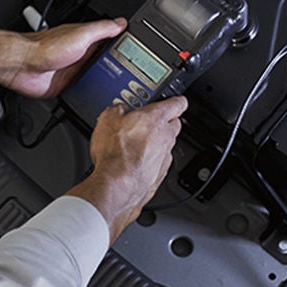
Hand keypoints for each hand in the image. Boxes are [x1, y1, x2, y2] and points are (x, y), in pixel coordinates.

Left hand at [3, 18, 126, 97]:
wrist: (24, 66)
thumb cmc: (46, 48)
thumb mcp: (81, 35)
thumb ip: (101, 29)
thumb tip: (121, 22)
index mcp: (87, 40)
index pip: (111, 41)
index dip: (125, 46)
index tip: (142, 52)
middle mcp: (82, 55)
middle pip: (107, 62)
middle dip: (121, 68)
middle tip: (138, 76)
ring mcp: (75, 71)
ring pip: (98, 77)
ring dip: (107, 82)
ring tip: (125, 89)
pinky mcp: (69, 86)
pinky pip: (85, 90)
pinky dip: (92, 94)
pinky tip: (100, 97)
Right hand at [66, 96, 187, 240]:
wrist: (116, 185)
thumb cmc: (115, 153)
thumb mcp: (108, 117)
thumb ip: (118, 109)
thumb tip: (119, 110)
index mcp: (157, 118)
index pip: (178, 104)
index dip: (175, 101)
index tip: (174, 101)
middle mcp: (166, 138)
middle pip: (173, 125)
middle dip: (163, 123)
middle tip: (144, 122)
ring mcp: (164, 159)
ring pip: (166, 146)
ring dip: (154, 145)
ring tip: (132, 146)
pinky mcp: (158, 177)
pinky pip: (158, 165)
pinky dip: (148, 163)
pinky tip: (132, 164)